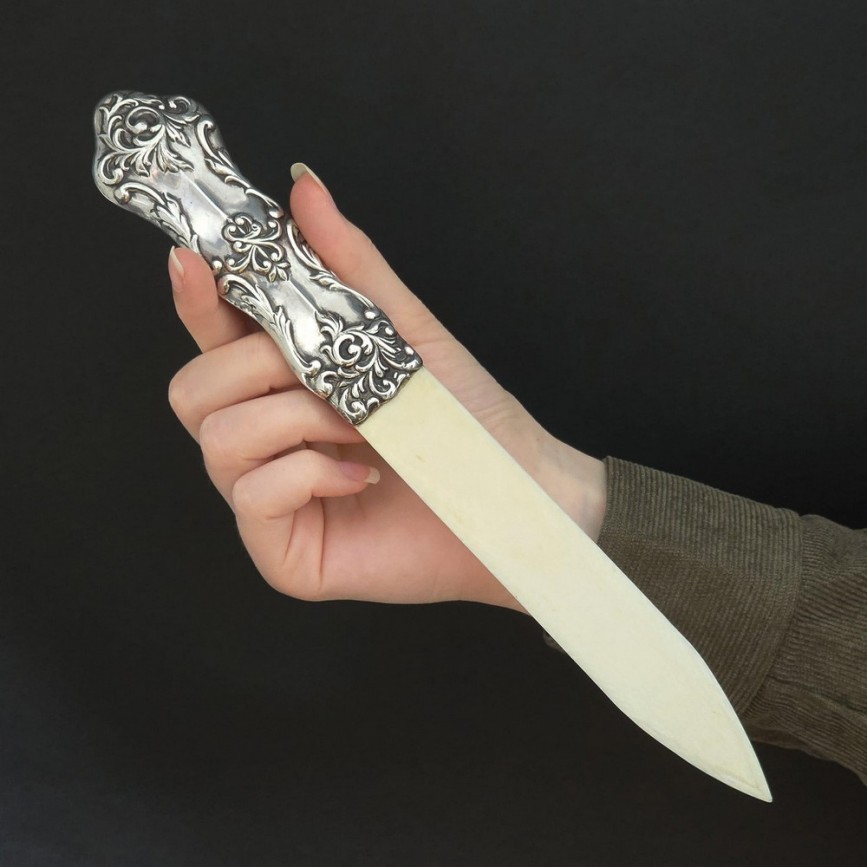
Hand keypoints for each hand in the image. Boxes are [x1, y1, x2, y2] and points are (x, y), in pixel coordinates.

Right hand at [167, 166, 606, 609]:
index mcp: (284, 386)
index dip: (195, 298)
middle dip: (258, 365)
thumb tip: (304, 189)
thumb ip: (350, 267)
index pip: (213, 336)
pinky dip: (310, 473)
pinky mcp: (283, 550)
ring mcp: (268, 496)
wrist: (511, 499)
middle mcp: (265, 440)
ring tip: (359, 426)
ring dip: (296, 418)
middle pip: (193, 389)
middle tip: (325, 372)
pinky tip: (361, 476)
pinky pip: (254, 495)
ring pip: (218, 437)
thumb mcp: (405, 333)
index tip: (193, 260)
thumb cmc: (465, 421)